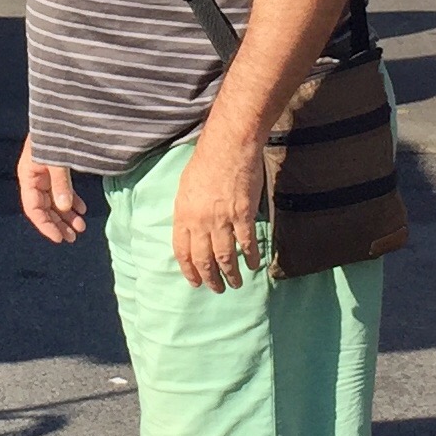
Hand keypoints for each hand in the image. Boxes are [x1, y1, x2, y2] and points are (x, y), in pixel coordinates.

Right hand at [17, 137, 87, 244]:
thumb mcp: (58, 160)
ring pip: (54, 199)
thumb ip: (61, 184)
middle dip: (58, 223)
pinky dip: (72, 199)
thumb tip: (64, 209)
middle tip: (73, 238)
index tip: (60, 239)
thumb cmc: (56, 133)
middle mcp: (34, 176)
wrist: (61, 109)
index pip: (34, 209)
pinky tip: (82, 209)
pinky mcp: (56, 167)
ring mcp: (45, 172)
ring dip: (66, 214)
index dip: (46, 225)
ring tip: (81, 227)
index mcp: (28, 175)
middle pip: (44, 207)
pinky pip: (62, 189)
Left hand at [171, 122, 266, 292]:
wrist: (229, 146)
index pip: (182, 251)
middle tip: (216, 288)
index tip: (195, 282)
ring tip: (235, 284)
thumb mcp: (185, 187)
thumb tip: (190, 229)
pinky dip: (251, 257)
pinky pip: (247, 243)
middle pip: (204, 259)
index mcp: (183, 215)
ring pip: (225, 257)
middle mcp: (200, 222)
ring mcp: (222, 220)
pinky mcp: (243, 215)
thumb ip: (187, 211)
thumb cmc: (205, 161)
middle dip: (210, 278)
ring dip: (231, 274)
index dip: (189, 270)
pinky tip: (254, 265)